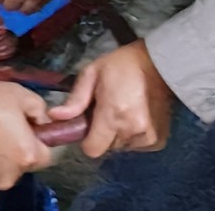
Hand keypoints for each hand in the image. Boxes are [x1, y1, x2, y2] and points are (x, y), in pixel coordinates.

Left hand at [49, 40, 174, 156]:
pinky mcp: (158, 140)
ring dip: (119, 134)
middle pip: (106, 147)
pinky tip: (135, 116)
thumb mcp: (92, 73)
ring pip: (121, 147)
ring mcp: (147, 138)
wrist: (159, 63)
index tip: (90, 123)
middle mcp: (131, 131)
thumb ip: (75, 99)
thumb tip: (54, 116)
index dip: (87, 138)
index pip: (92, 150)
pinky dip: (133, 136)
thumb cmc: (122, 65)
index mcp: (113, 115)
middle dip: (103, 133)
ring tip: (123, 110)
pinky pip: (137, 146)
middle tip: (107, 111)